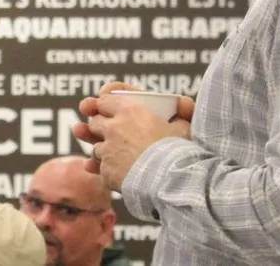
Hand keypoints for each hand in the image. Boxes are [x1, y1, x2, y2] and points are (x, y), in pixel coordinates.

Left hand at [72, 82, 193, 190]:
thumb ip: (184, 111)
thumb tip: (183, 102)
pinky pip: (100, 168)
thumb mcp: (184, 126)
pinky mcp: (105, 171)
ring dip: (104, 149)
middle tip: (114, 132)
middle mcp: (113, 128)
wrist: (167, 179)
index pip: (104, 100)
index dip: (106, 104)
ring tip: (122, 155)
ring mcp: (107, 151)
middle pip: (95, 122)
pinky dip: (107, 169)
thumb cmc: (175, 149)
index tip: (110, 108)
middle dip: (101, 126)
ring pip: (96, 147)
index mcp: (130, 111)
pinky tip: (119, 171)